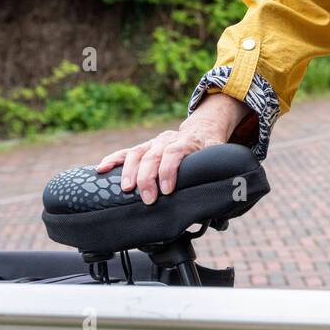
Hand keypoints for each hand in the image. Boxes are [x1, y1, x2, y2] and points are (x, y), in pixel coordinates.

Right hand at [94, 94, 246, 204]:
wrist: (204, 128)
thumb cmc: (211, 148)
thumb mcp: (221, 156)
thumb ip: (222, 174)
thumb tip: (228, 201)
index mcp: (189, 142)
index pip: (176, 153)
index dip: (170, 171)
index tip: (167, 190)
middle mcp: (169, 140)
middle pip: (154, 156)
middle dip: (148, 178)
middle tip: (148, 199)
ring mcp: (154, 143)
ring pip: (138, 153)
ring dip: (129, 172)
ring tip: (125, 189)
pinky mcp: (144, 148)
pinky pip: (126, 152)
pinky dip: (112, 159)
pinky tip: (100, 169)